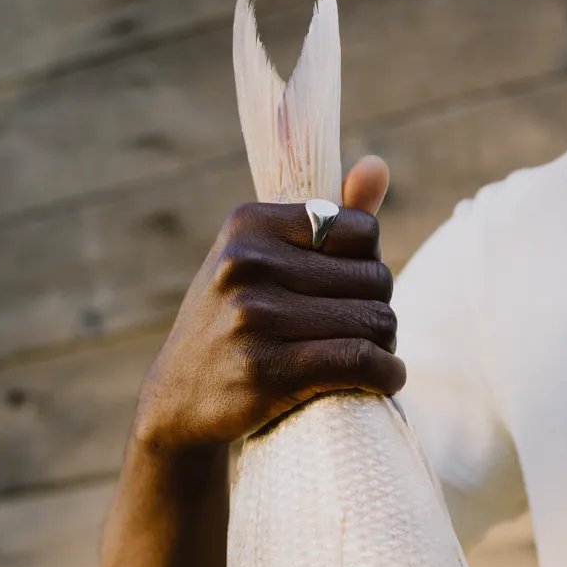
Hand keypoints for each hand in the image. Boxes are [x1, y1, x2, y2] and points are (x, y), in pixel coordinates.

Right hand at [133, 156, 404, 453]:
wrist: (179, 401)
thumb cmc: (233, 325)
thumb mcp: (262, 261)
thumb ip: (327, 218)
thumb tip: (378, 165)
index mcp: (249, 224)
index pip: (363, 233)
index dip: (369, 268)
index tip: (348, 295)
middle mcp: (249, 263)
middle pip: (377, 280)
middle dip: (378, 312)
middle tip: (357, 335)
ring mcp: (255, 317)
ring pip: (376, 322)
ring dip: (385, 347)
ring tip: (365, 359)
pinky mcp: (268, 371)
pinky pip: (362, 361)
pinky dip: (387, 374)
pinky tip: (383, 379)